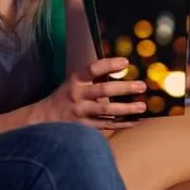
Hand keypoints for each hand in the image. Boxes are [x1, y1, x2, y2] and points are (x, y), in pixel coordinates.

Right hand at [32, 57, 147, 129]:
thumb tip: (122, 68)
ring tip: (142, 106)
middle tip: (142, 86)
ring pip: (107, 110)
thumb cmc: (66, 96)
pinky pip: (107, 125)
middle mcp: (78, 95)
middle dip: (125, 88)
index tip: (126, 62)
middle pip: (103, 90)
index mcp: (75, 80)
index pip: (93, 69)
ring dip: (127, 108)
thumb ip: (93, 77)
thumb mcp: (74, 82)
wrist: (46, 118)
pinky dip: (123, 124)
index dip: (109, 64)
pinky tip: (136, 121)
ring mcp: (81, 112)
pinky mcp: (85, 127)